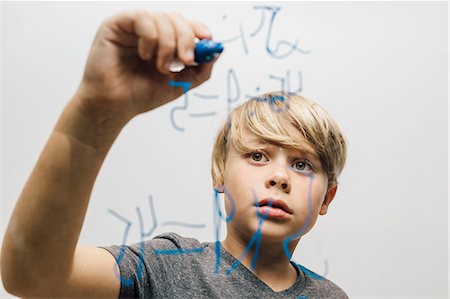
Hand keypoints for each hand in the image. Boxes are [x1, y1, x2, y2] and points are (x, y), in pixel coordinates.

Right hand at [75, 10, 216, 123]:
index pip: (185, 25)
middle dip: (187, 39)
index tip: (208, 41)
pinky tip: (144, 55)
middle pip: (177, 18)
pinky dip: (150, 38)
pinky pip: (143, 18)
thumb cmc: (140, 96)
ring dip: (167, 45)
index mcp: (163, 42)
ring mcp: (133, 27)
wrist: (115, 107)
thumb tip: (217, 51)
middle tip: (186, 60)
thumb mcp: (179, 84)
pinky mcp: (117, 24)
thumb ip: (200, 69)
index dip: (198, 29)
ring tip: (160, 67)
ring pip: (162, 18)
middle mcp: (149, 31)